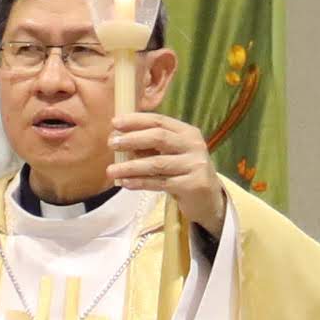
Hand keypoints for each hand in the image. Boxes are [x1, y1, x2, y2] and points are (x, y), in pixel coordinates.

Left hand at [107, 112, 232, 229]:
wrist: (208, 199)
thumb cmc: (183, 171)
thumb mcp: (172, 153)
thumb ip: (151, 146)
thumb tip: (119, 139)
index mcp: (188, 132)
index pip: (159, 121)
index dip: (136, 121)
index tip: (115, 123)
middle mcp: (194, 145)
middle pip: (159, 138)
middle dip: (132, 139)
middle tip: (111, 143)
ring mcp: (195, 165)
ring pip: (157, 163)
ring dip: (131, 166)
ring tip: (111, 170)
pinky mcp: (192, 185)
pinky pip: (160, 183)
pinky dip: (140, 182)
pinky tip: (125, 183)